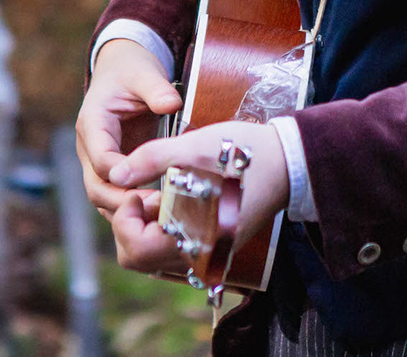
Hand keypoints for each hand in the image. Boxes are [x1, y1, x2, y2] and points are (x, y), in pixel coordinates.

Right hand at [75, 38, 181, 216]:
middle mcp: (89, 147)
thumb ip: (157, 89)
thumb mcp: (144, 74)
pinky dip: (133, 208)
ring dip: (128, 211)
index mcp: (92, 122)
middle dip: (123, 202)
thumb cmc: (131, 71)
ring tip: (161, 216)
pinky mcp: (112, 170)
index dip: (123, 174)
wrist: (121, 70)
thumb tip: (172, 104)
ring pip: (103, 198)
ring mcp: (98, 162)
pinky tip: (158, 212)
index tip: (152, 180)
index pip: (101, 159)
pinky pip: (116, 197)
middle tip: (157, 209)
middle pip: (96, 187)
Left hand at [108, 119, 288, 271]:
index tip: (136, 190)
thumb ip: (150, 160)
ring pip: (156, 256)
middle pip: (140, 259)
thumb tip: (115, 175)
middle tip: (144, 193)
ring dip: (147, 227)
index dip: (125, 219)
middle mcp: (203, 255)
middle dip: (131, 226)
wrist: (290, 161)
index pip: (137, 251)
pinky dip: (165, 229)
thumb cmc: (244, 152)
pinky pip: (176, 249)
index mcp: (196, 237)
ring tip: (160, 192)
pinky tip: (176, 198)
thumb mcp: (193, 147)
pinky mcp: (216, 245)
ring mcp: (210, 253)